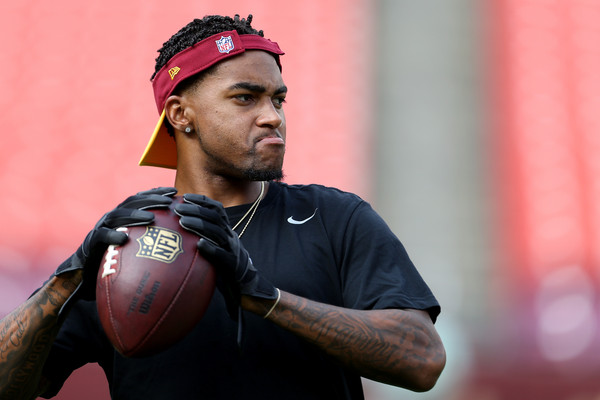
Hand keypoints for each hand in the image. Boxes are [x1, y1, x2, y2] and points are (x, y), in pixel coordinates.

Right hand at [54, 187, 176, 301]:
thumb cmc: (118, 259)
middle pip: (132, 202)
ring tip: (151, 218)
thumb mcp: (137, 247)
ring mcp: (102, 227)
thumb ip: (153, 239)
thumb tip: (181, 242)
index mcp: (125, 215)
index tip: (175, 191)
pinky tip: (124, 239)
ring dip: (135, 215)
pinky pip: (102, 237)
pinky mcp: (91, 242)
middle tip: (168, 201)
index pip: (142, 198)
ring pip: (118, 216)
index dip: (157, 192)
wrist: (87, 273)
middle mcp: (113, 217)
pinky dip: (112, 236)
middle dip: (151, 199)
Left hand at [175, 194, 277, 317]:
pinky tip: (199, 244)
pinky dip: (211, 248)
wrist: (246, 286)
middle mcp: (231, 236)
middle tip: (178, 209)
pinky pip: (222, 255)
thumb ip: (204, 237)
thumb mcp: (217, 247)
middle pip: (215, 217)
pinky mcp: (233, 265)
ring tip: (183, 222)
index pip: (217, 209)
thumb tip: (178, 229)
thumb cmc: (225, 266)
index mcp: (227, 230)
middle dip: (197, 210)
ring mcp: (233, 249)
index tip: (185, 196)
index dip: (202, 200)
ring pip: (218, 232)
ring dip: (200, 224)